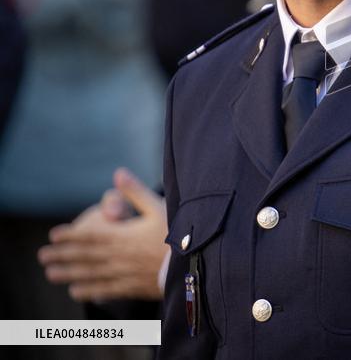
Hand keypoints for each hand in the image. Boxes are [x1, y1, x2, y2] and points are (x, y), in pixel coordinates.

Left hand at [38, 168, 167, 301]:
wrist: (195, 263)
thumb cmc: (178, 232)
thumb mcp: (159, 207)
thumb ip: (136, 192)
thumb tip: (118, 172)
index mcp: (123, 237)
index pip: (91, 236)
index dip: (71, 236)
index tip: (53, 236)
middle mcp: (119, 257)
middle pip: (85, 257)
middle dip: (62, 256)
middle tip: (42, 257)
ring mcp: (125, 274)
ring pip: (91, 275)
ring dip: (69, 274)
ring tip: (51, 274)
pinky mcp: (133, 287)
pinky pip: (106, 290)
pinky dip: (90, 291)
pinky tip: (77, 291)